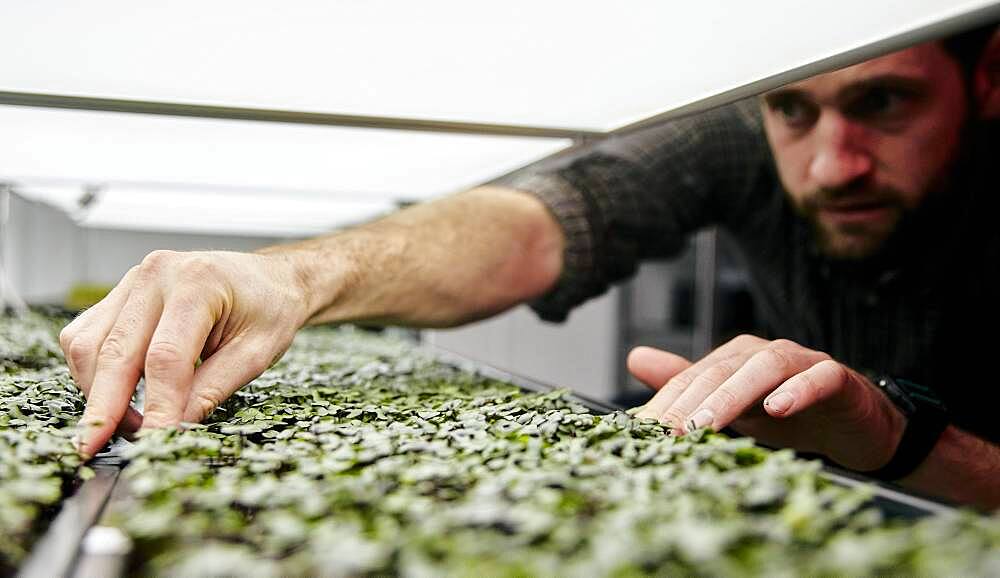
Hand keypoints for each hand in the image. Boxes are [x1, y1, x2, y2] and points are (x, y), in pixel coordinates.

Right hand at [59, 250, 310, 456]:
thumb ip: (212, 389)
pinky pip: (86, 336)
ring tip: (127, 424)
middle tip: (96, 447)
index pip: (165, 357)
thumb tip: (172, 427)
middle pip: (116, 350)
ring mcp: (133, 281)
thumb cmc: (270, 310)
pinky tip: (117, 395)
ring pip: (88, 345)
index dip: (156, 405)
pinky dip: (93, 372)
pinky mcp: (120, 293)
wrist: (269, 278)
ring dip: (97, 392)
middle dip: (104, 406)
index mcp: (199, 283)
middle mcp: (157, 274)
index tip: (152, 441)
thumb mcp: (257, 353)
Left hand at [630, 335, 905, 471]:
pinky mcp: (840, 378)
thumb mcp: (733, 408)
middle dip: (692, 401)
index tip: (643, 429)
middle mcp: (766, 353)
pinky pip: (820, 377)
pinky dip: (798, 390)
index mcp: (736, 359)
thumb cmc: (790, 416)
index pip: (694, 377)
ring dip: (734, 395)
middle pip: (723, 370)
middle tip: (668, 431)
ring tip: (709, 423)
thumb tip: (635, 357)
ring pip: (765, 368)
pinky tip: (778, 408)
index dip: (667, 402)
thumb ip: (688, 384)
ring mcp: (804, 361)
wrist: (855, 428)